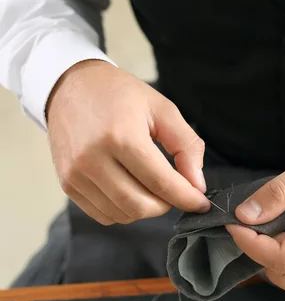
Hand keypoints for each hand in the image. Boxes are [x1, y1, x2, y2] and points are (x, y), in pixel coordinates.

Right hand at [47, 60, 209, 225]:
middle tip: (176, 191)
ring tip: (154, 187)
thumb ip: (187, 146)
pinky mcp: (67, 184)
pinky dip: (125, 211)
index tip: (201, 204)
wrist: (71, 86)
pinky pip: (103, 215)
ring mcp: (76, 174)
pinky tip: (132, 190)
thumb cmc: (120, 95)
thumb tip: (197, 184)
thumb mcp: (163, 109)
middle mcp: (93, 159)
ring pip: (123, 215)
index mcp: (121, 136)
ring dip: (147, 209)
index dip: (186, 199)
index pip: (160, 182)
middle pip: (141, 206)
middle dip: (167, 205)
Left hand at [226, 140, 284, 295]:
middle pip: (283, 269)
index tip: (232, 221)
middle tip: (245, 220)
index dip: (249, 243)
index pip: (279, 257)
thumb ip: (278, 192)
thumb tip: (245, 215)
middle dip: (257, 247)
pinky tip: (281, 239)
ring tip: (262, 230)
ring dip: (271, 260)